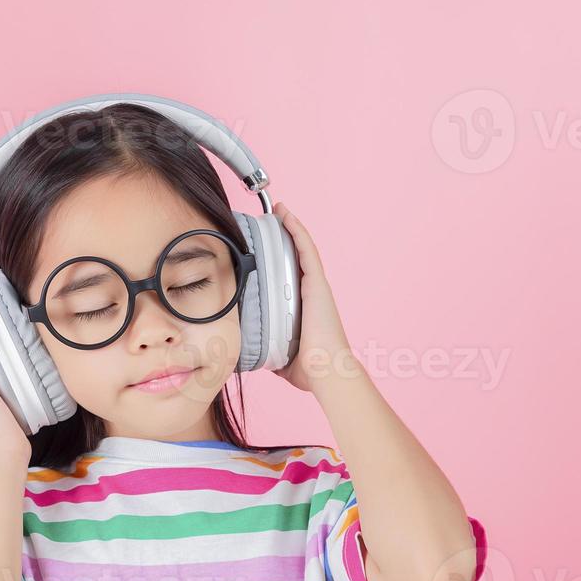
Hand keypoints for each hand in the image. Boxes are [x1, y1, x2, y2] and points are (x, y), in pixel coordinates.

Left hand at [270, 202, 358, 394]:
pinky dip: (297, 231)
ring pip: (304, 248)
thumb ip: (271, 352)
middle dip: (288, 235)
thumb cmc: (310, 369)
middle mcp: (313, 292)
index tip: (273, 242)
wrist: (326, 372)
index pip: (295, 274)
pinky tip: (286, 215)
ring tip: (279, 208)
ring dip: (292, 226)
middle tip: (274, 217)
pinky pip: (306, 251)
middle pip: (300, 256)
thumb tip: (254, 356)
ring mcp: (316, 286)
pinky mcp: (317, 283)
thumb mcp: (283, 358)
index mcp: (306, 306)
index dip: (286, 256)